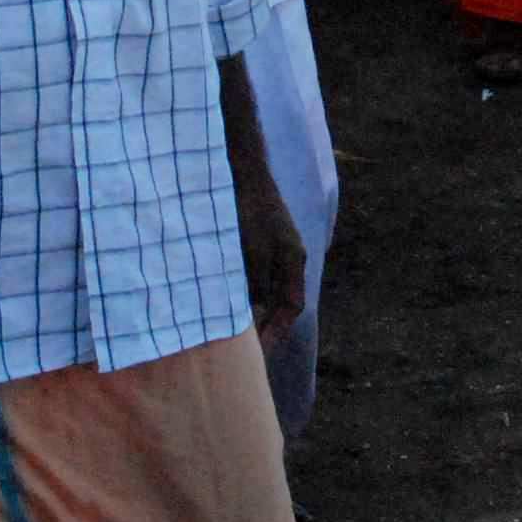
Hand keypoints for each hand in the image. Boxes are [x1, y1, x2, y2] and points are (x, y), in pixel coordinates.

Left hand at [239, 177, 306, 340]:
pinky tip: (227, 296)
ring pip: (268, 287)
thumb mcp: (252, 252)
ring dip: (254, 307)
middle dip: (267, 323)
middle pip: (282, 299)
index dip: (278, 330)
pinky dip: (246, 289)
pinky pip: (256, 273)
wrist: (241, 170)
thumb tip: (255, 313)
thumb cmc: (248, 210)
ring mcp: (276, 245)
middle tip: (248, 348)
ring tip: (234, 328)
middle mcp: (289, 255)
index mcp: (294, 260)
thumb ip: (257, 284)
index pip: (293, 306)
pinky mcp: (259, 237)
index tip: (260, 351)